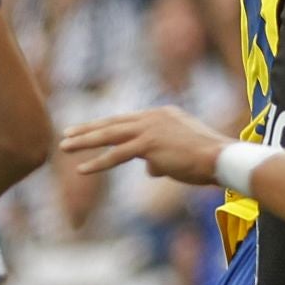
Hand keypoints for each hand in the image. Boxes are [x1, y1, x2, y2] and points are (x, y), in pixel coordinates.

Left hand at [59, 106, 232, 184]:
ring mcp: (150, 128)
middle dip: (88, 129)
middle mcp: (154, 117)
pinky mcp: (149, 144)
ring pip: (110, 135)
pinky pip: (117, 155)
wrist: (220, 158)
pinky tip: (82, 168)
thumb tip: (148, 170)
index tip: (87, 130)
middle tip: (67, 133)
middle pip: (114, 123)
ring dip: (85, 142)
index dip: (105, 126)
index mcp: (162, 115)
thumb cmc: (205, 160)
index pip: (127, 121)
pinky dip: (98, 162)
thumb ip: (160, 159)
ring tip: (64, 146)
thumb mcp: (179, 155)